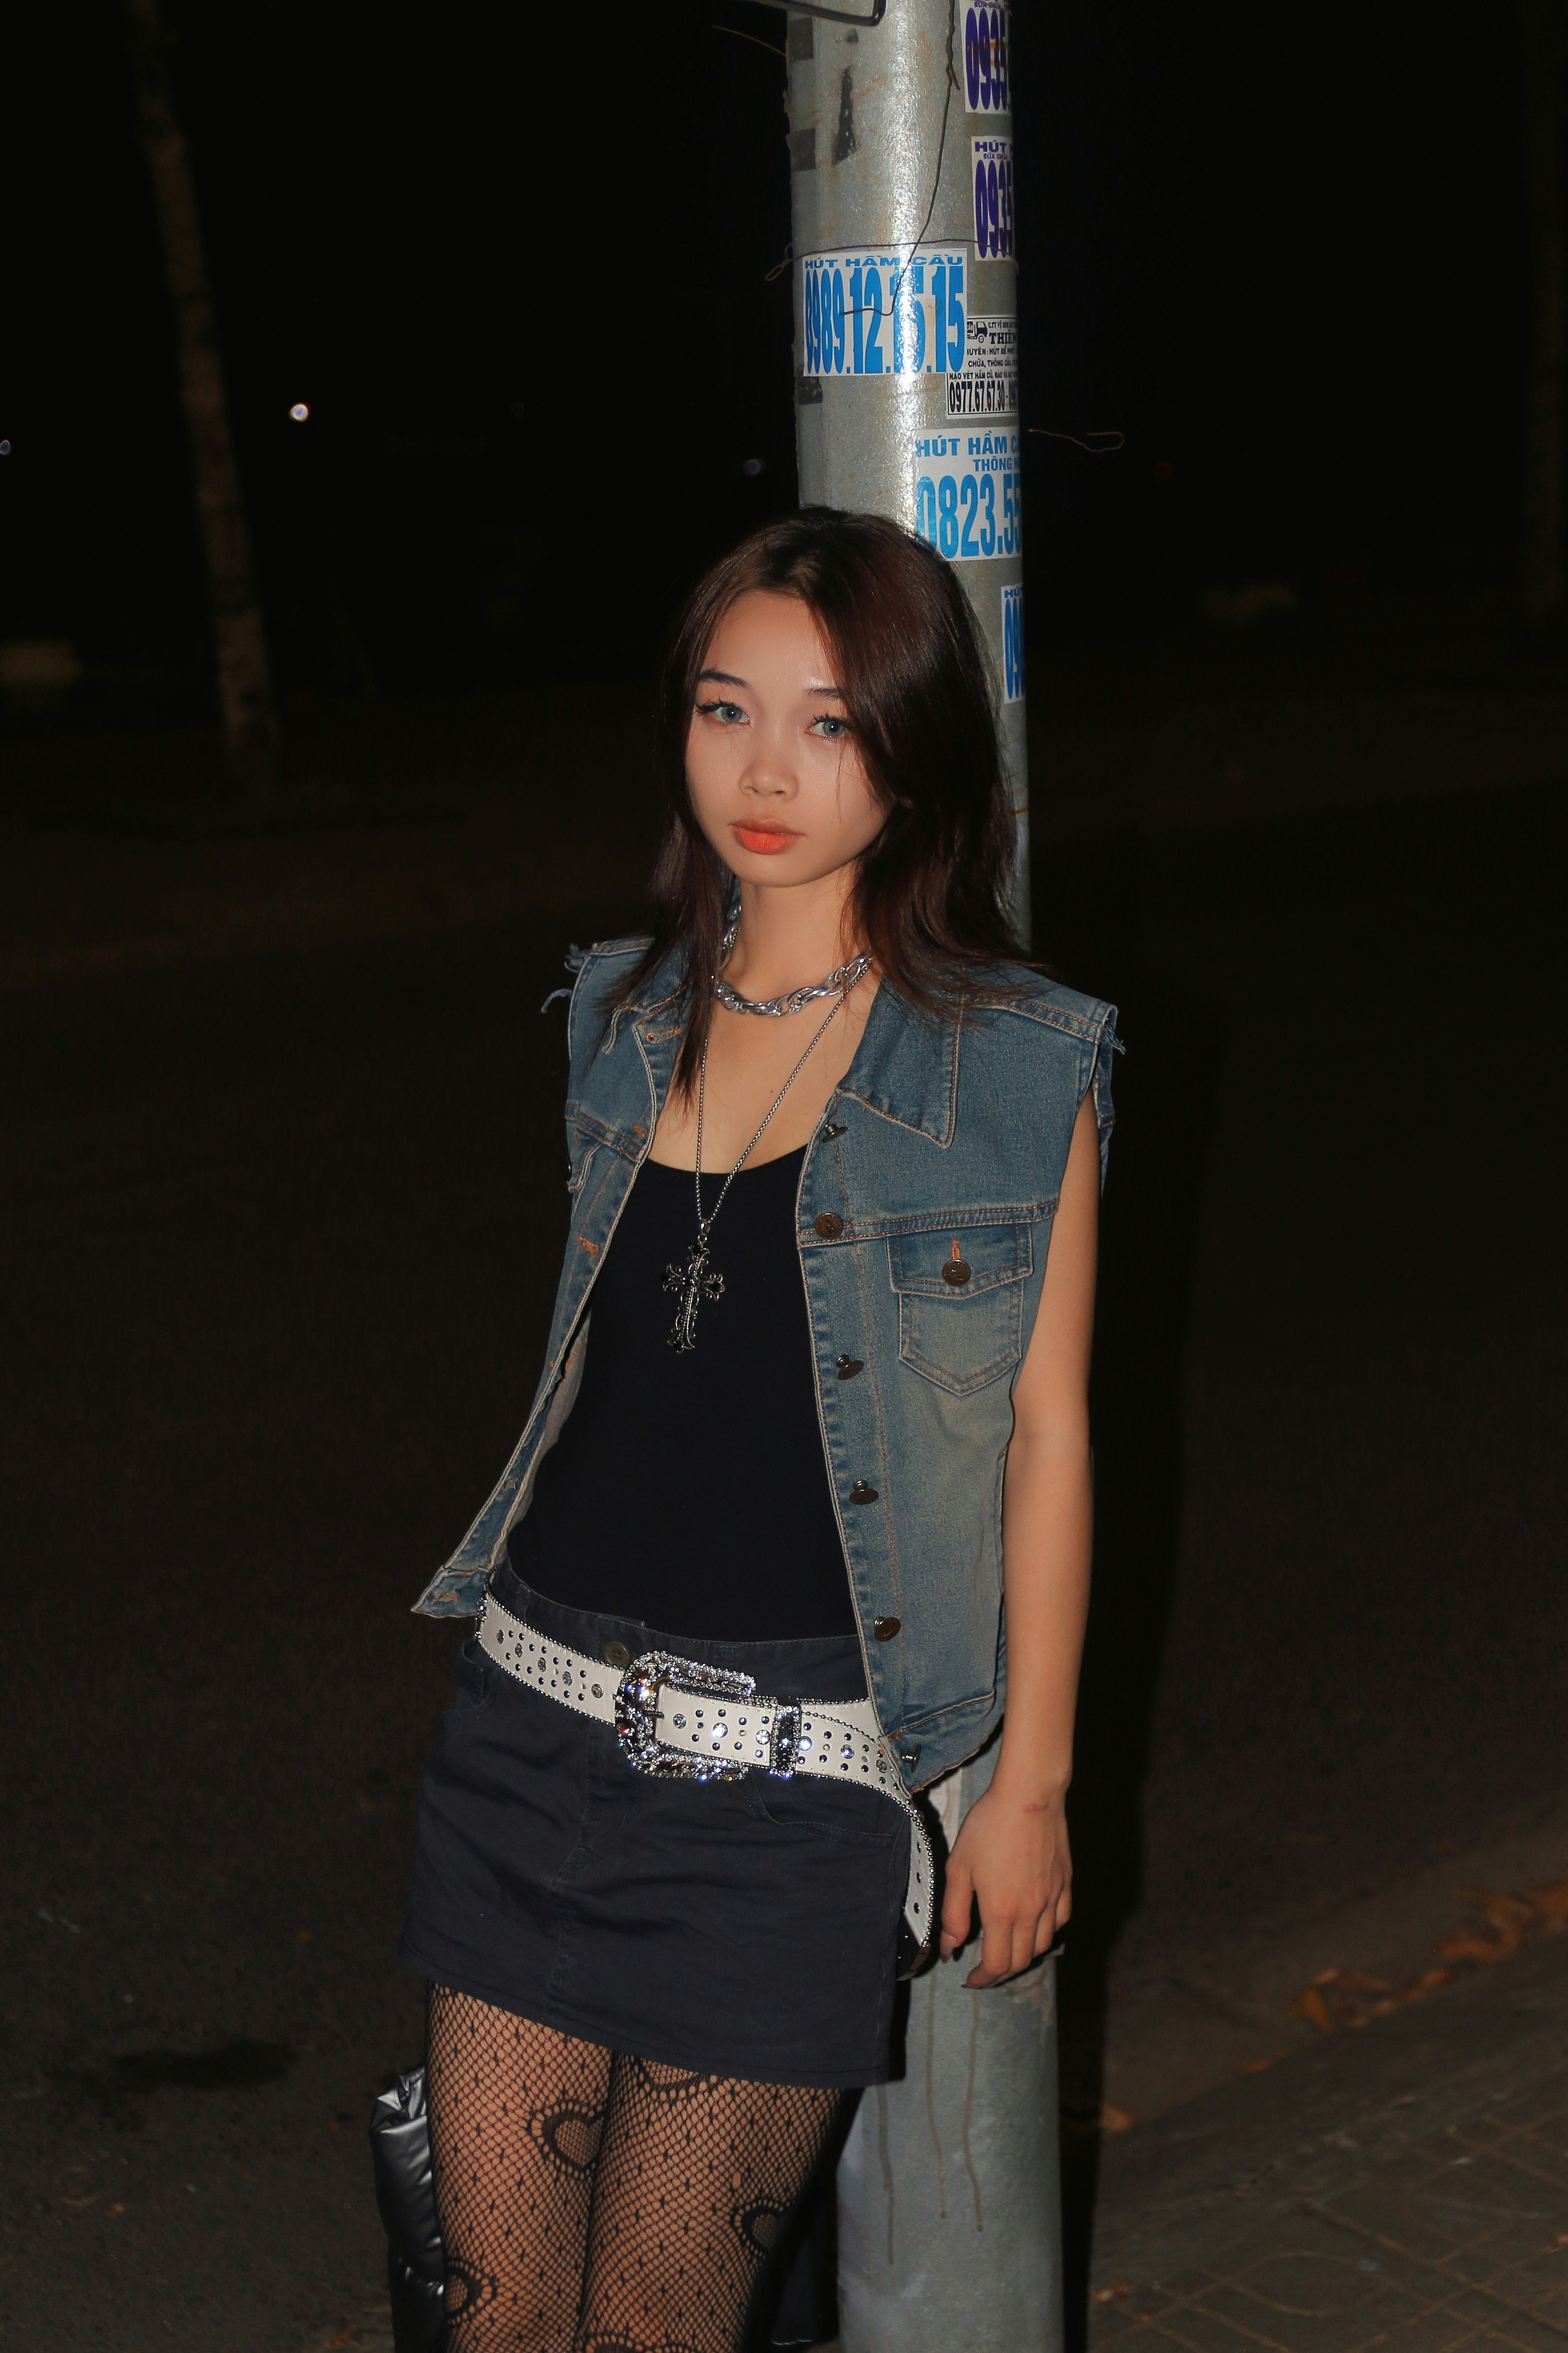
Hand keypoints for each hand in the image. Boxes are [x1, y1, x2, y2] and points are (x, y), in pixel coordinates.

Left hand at [937, 1782, 1070, 1987]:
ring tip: (1007, 1950)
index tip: (971, 1980)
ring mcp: (1052, 1899)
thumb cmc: (989, 1827)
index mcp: (1001, 1912)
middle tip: (985, 1970)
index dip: (983, 1980)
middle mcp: (1031, 1913)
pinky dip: (1046, 1933)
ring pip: (1042, 1945)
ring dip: (1023, 1956)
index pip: (996, 1965)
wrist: (1029, 1796)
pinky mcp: (1066, 1884)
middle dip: (1001, 1973)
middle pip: (1020, 1961)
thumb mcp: (959, 1868)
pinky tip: (1035, 1924)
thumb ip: (954, 1913)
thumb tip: (950, 1948)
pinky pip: (1059, 1921)